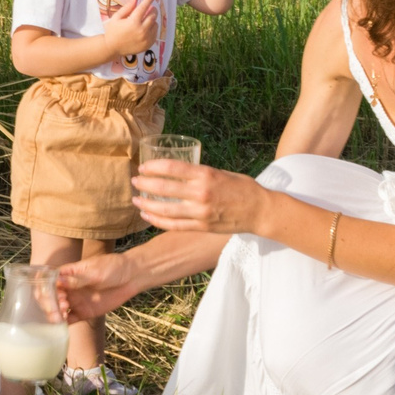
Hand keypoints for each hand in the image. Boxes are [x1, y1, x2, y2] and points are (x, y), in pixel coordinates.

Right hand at [52, 252, 147, 322]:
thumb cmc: (113, 267)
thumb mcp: (96, 271)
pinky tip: (63, 325)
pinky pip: (69, 320)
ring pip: (57, 310)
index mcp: (67, 274)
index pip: (48, 281)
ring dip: (55, 314)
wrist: (131, 277)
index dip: (45, 288)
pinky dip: (64, 324)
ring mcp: (75, 300)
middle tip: (59, 307)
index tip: (50, 293)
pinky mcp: (83, 312)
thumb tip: (59, 281)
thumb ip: (78, 279)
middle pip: (49, 297)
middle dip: (49, 303)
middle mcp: (68, 288)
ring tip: (61, 316)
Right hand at [99, 0, 159, 57]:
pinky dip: (153, 29)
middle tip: (151, 7)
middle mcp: (141, 30)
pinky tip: (147, 28)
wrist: (111, 48)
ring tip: (147, 18)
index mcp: (133, 22)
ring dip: (153, 19)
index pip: (144, 8)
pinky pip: (155, 33)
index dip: (148, 0)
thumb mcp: (116, 17)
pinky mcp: (148, 44)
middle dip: (153, 9)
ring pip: (155, 24)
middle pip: (152, 16)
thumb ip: (127, 8)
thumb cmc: (112, 31)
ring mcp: (146, 38)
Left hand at [131, 161, 269, 235]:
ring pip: (165, 210)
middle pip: (164, 189)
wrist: (259, 211)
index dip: (153, 167)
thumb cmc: (242, 188)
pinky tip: (147, 215)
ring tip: (136, 200)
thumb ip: (199, 174)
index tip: (143, 167)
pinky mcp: (201, 227)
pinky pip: (174, 225)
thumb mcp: (221, 173)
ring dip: (146, 204)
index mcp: (206, 175)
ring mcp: (200, 213)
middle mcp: (201, 193)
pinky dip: (158, 220)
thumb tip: (175, 173)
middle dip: (145, 184)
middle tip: (135, 181)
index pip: (172, 168)